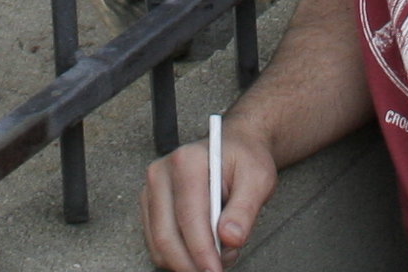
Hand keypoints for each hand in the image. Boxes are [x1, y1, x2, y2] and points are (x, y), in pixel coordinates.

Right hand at [143, 128, 276, 270]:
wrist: (233, 147)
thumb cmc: (245, 160)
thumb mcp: (258, 178)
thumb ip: (245, 209)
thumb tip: (230, 238)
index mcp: (187, 161)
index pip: (189, 217)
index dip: (202, 251)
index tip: (215, 270)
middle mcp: (161, 173)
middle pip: (166, 236)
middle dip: (191, 264)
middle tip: (216, 271)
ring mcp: (151, 190)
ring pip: (159, 244)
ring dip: (187, 261)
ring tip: (218, 254)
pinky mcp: (149, 205)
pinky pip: (157, 243)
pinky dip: (179, 256)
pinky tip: (203, 249)